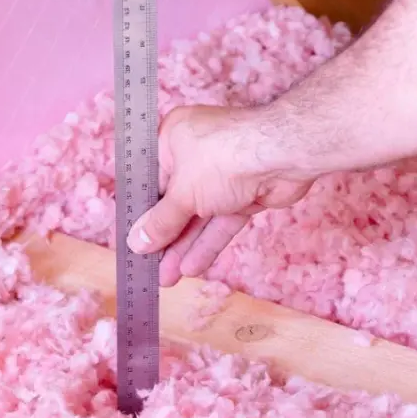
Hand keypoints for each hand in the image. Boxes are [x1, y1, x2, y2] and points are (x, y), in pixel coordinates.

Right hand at [126, 104, 314, 286]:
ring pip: (198, 216)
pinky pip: (220, 222)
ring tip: (167, 278)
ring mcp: (223, 175)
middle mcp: (196, 154)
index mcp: (173, 139)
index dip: (142, 213)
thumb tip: (136, 243)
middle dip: (164, 237)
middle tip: (149, 268)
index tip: (133, 241)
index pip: (151, 181)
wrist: (283, 154)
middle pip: (175, 202)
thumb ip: (160, 222)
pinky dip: (208, 243)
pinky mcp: (244, 195)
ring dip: (183, 247)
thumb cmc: (223, 158)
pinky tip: (191, 267)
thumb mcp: (183, 194)